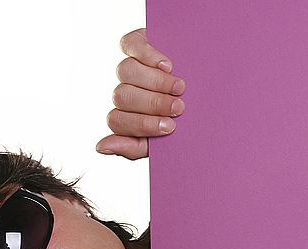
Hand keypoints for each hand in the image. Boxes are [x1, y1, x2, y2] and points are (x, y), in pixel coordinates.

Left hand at [96, 28, 185, 159]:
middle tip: (179, 107)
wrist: (206, 92)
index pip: (116, 120)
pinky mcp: (135, 43)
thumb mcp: (163, 141)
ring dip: (155, 82)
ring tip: (179, 87)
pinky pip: (130, 45)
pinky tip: (167, 66)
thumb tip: (101, 147)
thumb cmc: (183, 120)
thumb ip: (134, 147)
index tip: (170, 126)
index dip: (142, 124)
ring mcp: (128, 66)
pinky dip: (148, 55)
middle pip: (122, 95)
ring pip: (125, 71)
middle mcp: (123, 91)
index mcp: (124, 117)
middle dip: (153, 103)